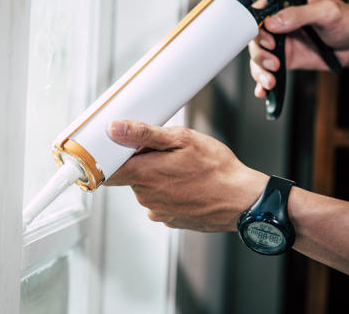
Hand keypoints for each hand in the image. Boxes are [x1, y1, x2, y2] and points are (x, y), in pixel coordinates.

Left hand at [104, 120, 267, 231]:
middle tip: (165, 151)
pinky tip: (186, 183)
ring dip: (155, 176)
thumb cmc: (216, 168)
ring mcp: (157, 210)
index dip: (108, 156)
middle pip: (129, 175)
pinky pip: (159, 200)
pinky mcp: (169, 219)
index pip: (106, 170)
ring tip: (181, 167)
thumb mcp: (181, 139)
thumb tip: (115, 128)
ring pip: (145, 187)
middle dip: (141, 162)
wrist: (242, 200)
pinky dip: (167, 190)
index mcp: (144, 174)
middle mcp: (145, 196)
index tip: (116, 147)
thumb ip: (144, 134)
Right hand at [249, 0, 348, 97]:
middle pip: (253, 35)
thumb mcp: (327, 12)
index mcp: (285, 1)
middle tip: (273, 59)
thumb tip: (273, 22)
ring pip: (257, 55)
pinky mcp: (283, 58)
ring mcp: (279, 41)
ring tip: (272, 78)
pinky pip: (266, 70)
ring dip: (260, 68)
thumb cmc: (347, 20)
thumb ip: (300, 14)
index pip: (260, 8)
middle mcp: (278, 21)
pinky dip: (261, 81)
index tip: (266, 35)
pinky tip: (263, 89)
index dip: (256, 22)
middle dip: (259, 51)